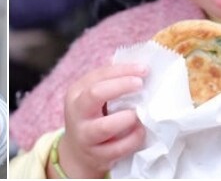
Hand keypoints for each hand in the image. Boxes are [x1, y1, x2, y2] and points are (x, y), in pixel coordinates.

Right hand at [54, 64, 146, 178]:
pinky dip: (133, 139)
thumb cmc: (92, 116)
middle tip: (141, 84)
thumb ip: (109, 81)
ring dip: (127, 118)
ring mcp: (85, 135)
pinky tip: (141, 131)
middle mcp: (77, 112)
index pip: (98, 75)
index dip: (122, 70)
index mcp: (76, 92)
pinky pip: (118, 148)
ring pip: (105, 126)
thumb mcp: (92, 96)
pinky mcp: (96, 156)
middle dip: (121, 86)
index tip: (144, 69)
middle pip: (95, 94)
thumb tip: (137, 65)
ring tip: (139, 113)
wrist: (77, 152)